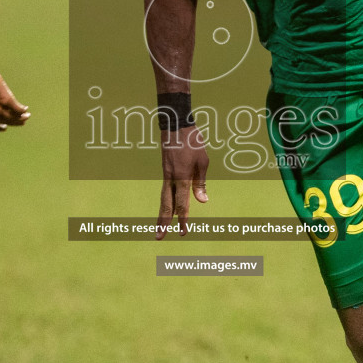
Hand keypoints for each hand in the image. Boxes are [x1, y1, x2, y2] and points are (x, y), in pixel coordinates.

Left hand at [0, 56, 29, 129]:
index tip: (4, 127)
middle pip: (5, 121)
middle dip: (14, 123)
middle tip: (21, 123)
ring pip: (12, 117)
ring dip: (21, 118)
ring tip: (27, 116)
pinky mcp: (6, 99)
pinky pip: (17, 108)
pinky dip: (22, 109)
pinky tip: (25, 108)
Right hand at [156, 123, 208, 238]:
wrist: (175, 125)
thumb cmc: (193, 142)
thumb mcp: (203, 162)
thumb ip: (201, 183)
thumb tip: (202, 202)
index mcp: (182, 177)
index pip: (182, 203)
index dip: (183, 219)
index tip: (183, 232)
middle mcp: (171, 178)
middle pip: (165, 205)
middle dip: (163, 223)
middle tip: (159, 238)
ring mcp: (166, 174)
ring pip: (162, 198)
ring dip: (161, 214)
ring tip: (159, 228)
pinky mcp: (165, 171)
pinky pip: (164, 190)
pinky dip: (164, 201)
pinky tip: (167, 208)